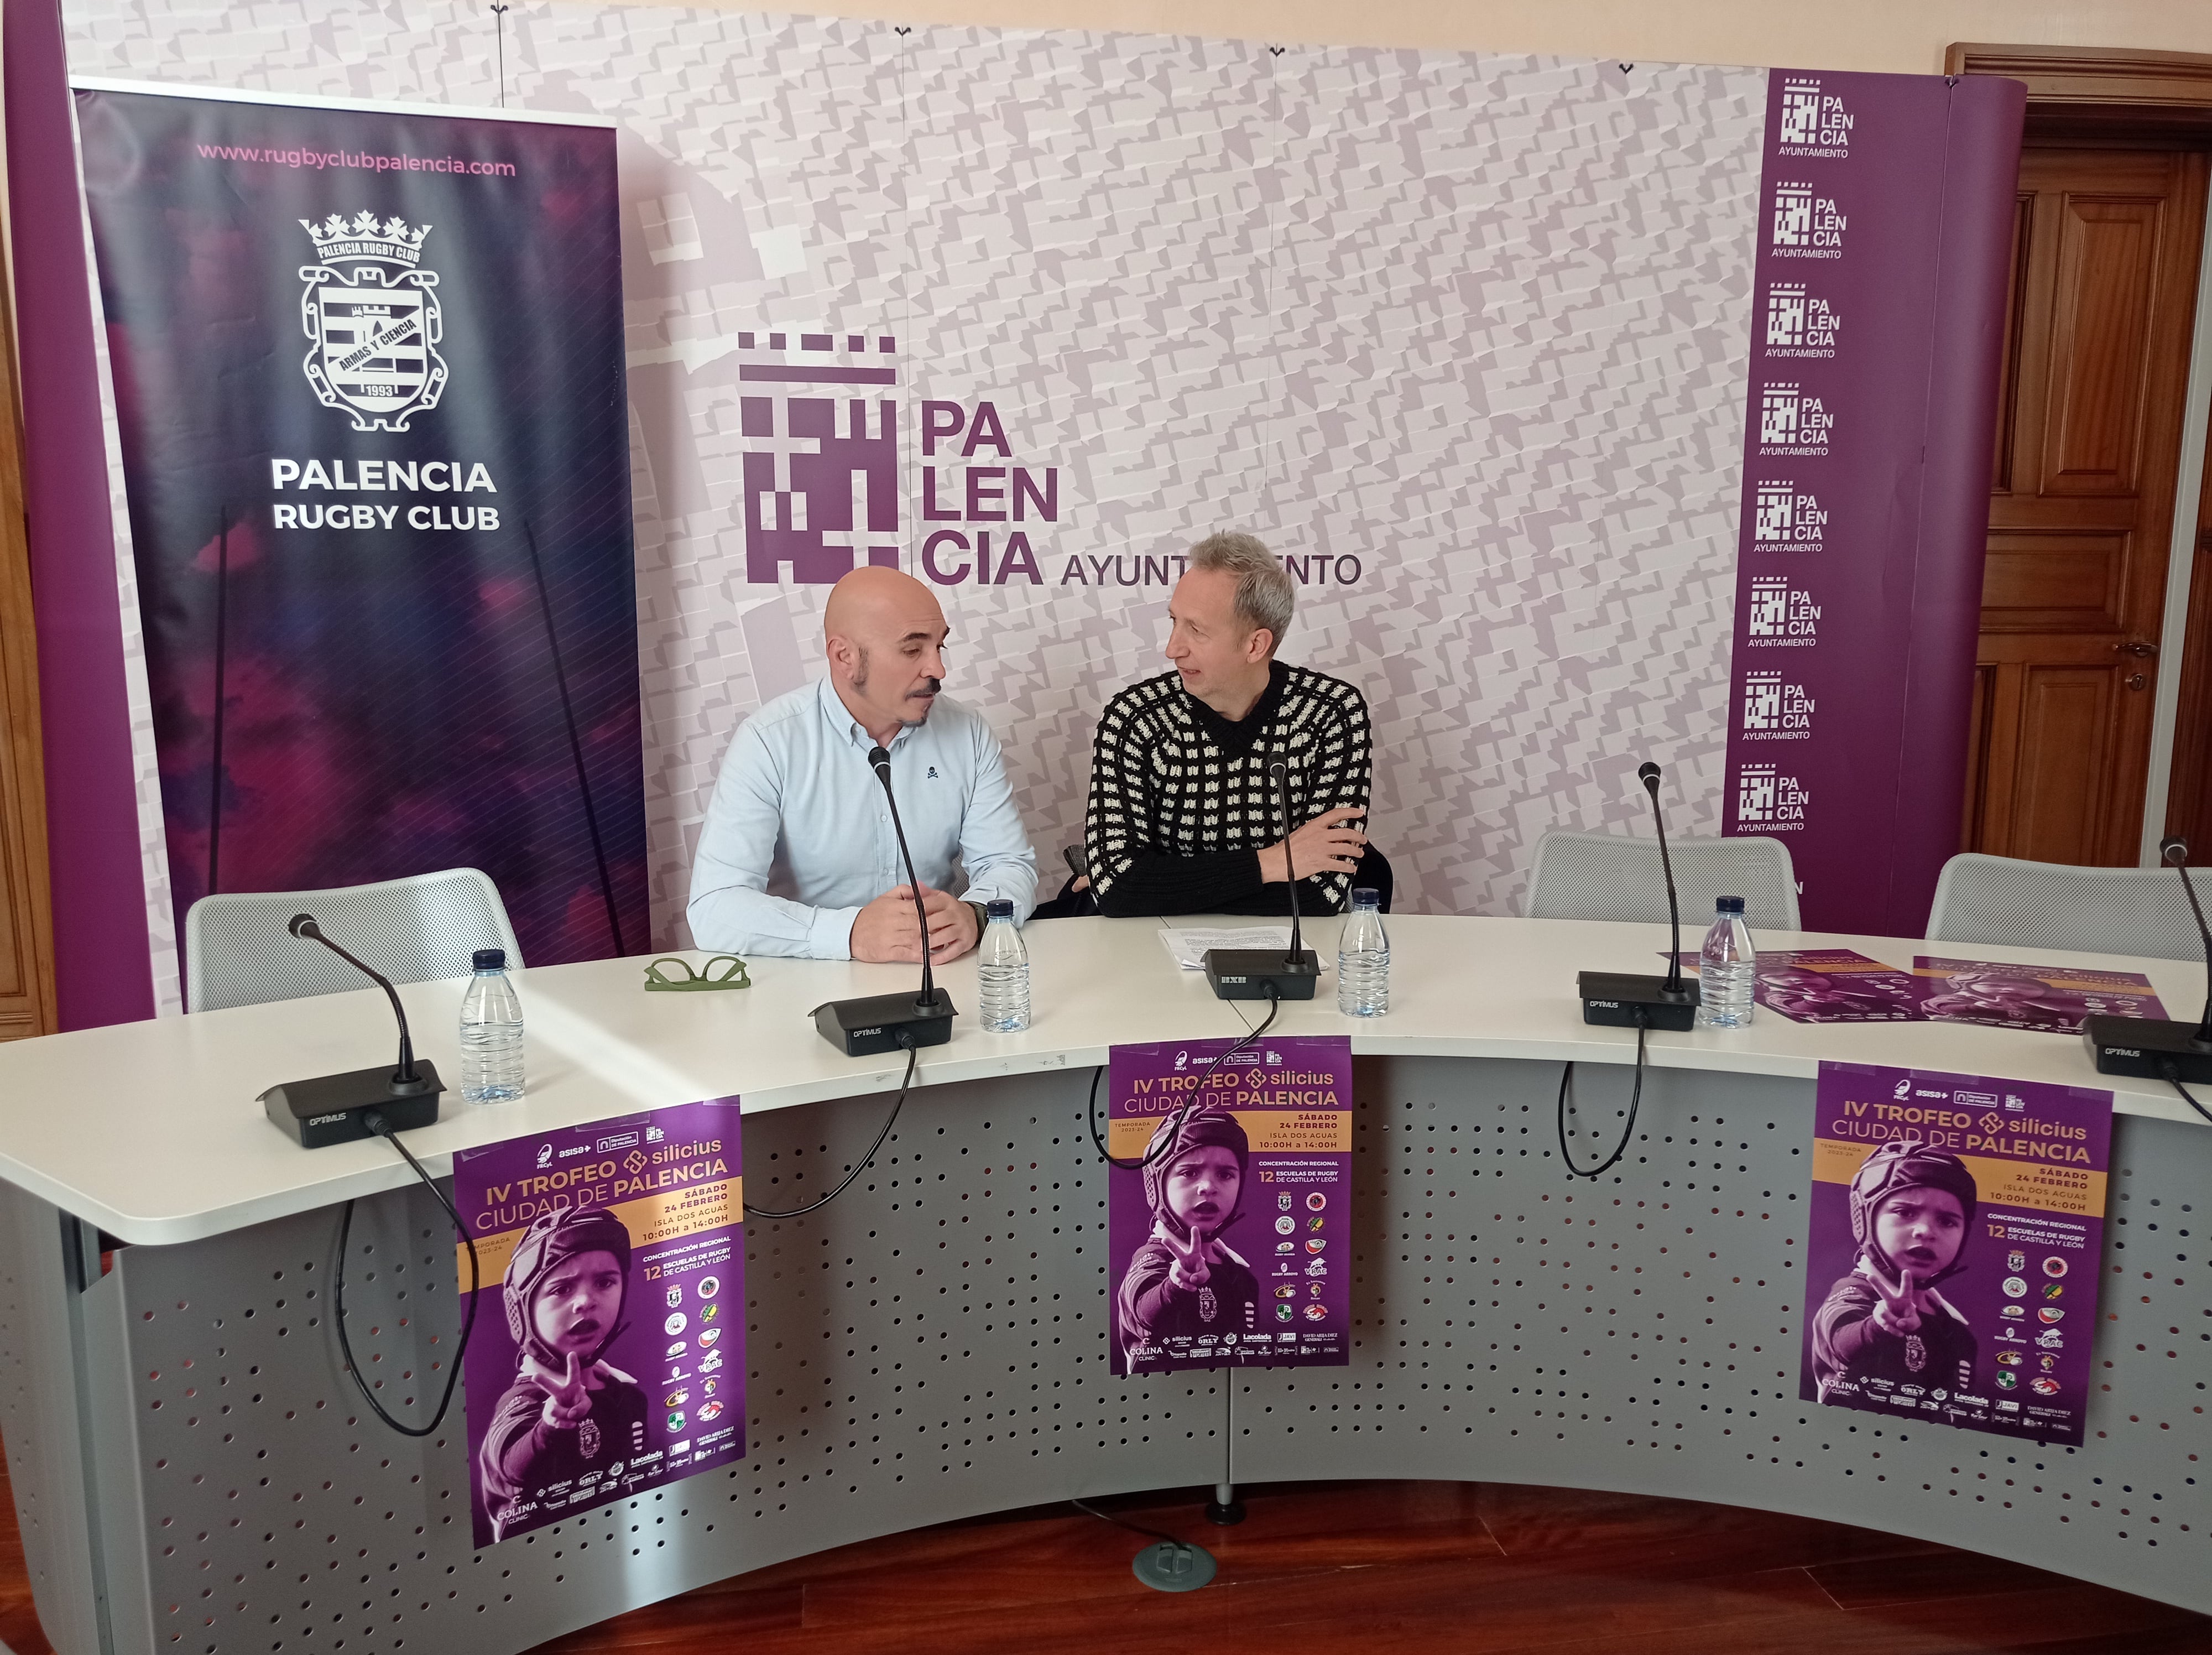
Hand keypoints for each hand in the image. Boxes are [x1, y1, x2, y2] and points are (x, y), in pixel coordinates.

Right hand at [525, 1350, 593, 1429]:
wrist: (563, 1419)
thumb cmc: (575, 1405)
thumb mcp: (585, 1404)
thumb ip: (583, 1406)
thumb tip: (571, 1413)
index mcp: (571, 1386)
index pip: (573, 1374)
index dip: (573, 1364)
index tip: (572, 1353)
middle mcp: (560, 1393)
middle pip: (551, 1387)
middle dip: (543, 1382)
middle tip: (535, 1376)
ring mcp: (553, 1405)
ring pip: (560, 1411)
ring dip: (570, 1415)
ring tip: (572, 1414)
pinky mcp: (550, 1417)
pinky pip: (561, 1422)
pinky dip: (568, 1424)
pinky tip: (572, 1424)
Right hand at [850, 883, 976, 962]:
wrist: (850, 933)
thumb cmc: (870, 916)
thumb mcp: (885, 897)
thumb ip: (904, 891)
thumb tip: (921, 889)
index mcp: (894, 907)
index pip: (919, 908)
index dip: (933, 911)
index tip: (944, 914)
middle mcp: (893, 922)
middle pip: (920, 924)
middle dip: (935, 927)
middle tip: (947, 929)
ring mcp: (891, 937)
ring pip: (916, 939)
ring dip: (930, 942)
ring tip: (942, 942)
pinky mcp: (888, 952)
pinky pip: (907, 954)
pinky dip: (920, 955)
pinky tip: (929, 955)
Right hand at [1161, 1223, 1218, 1290]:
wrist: (1189, 1282)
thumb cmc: (1198, 1273)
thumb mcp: (1205, 1274)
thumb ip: (1202, 1276)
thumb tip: (1192, 1278)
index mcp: (1194, 1255)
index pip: (1195, 1244)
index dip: (1195, 1236)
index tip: (1195, 1227)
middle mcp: (1184, 1259)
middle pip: (1177, 1252)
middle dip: (1170, 1245)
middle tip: (1164, 1239)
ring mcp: (1178, 1267)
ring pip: (1180, 1272)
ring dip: (1188, 1279)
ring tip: (1192, 1280)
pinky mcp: (1174, 1276)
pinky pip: (1181, 1282)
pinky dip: (1188, 1286)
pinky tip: (1192, 1288)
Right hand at [1258, 805, 1366, 883]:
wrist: (1277, 861)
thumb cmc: (1285, 849)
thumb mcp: (1300, 833)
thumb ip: (1314, 832)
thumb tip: (1325, 834)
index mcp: (1314, 826)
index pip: (1336, 814)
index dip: (1350, 812)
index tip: (1358, 813)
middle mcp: (1320, 836)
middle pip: (1347, 833)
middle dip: (1358, 837)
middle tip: (1363, 839)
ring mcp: (1322, 849)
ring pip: (1347, 849)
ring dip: (1356, 852)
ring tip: (1359, 854)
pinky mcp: (1321, 862)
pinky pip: (1340, 864)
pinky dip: (1348, 867)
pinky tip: (1351, 868)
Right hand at [1868, 1261, 1923, 1336]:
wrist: (1896, 1328)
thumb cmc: (1907, 1320)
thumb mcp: (1915, 1323)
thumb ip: (1911, 1322)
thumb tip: (1899, 1323)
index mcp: (1904, 1299)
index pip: (1906, 1289)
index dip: (1907, 1280)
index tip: (1907, 1271)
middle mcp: (1892, 1301)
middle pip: (1883, 1292)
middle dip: (1876, 1284)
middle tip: (1870, 1276)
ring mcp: (1884, 1309)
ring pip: (1886, 1314)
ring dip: (1895, 1323)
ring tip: (1900, 1326)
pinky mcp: (1879, 1317)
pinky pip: (1885, 1324)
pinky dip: (1894, 1330)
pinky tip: (1899, 1333)